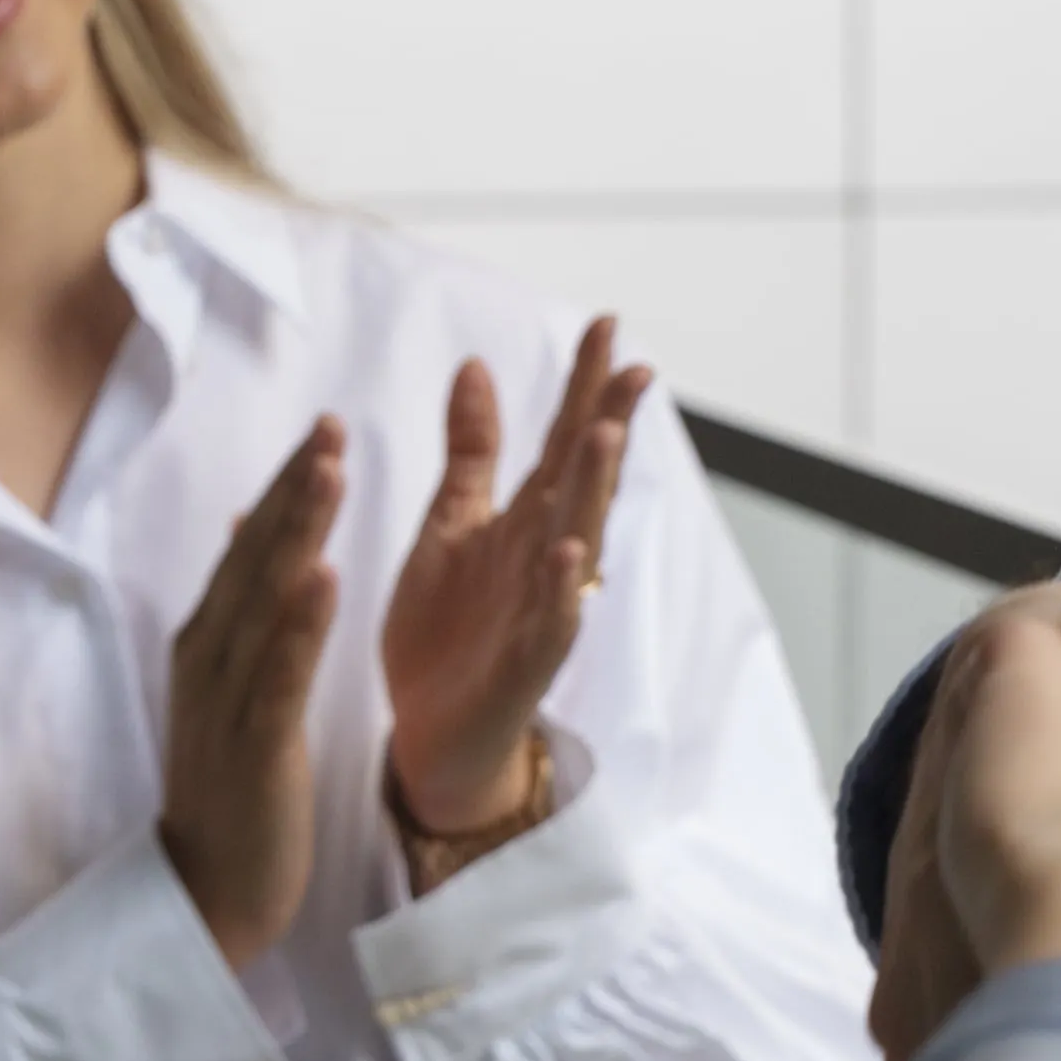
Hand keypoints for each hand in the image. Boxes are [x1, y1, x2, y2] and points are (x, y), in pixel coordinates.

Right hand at [160, 419, 345, 966]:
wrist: (208, 890)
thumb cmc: (231, 786)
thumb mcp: (232, 685)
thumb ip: (242, 606)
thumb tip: (253, 521)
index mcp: (210, 641)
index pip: (252, 549)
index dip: (286, 487)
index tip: (324, 428)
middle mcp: (210, 658)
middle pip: (255, 558)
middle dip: (294, 489)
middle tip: (332, 423)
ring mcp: (227, 699)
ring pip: (265, 601)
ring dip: (297, 533)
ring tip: (332, 471)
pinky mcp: (254, 744)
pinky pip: (279, 673)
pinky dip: (300, 623)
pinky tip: (325, 576)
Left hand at [380, 316, 651, 885]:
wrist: (428, 737)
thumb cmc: (447, 632)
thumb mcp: (450, 526)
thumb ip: (470, 451)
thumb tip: (477, 365)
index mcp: (522, 521)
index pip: (561, 441)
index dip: (582, 386)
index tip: (605, 323)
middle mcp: (542, 558)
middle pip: (582, 482)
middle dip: (607, 425)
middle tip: (632, 369)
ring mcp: (539, 611)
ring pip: (575, 543)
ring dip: (593, 491)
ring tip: (603, 436)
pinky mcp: (523, 666)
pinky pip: (549, 626)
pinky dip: (561, 593)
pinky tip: (569, 556)